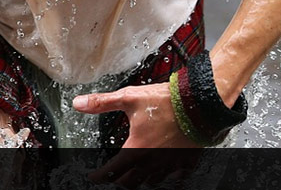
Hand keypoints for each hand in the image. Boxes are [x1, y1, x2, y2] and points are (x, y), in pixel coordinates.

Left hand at [72, 82, 200, 186]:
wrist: (201, 102)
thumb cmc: (168, 100)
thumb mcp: (130, 97)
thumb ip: (103, 103)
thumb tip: (79, 103)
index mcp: (136, 149)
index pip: (111, 172)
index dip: (99, 176)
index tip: (94, 176)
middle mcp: (152, 162)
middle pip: (130, 183)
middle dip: (119, 180)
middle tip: (113, 175)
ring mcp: (170, 165)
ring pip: (151, 182)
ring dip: (141, 179)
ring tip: (136, 174)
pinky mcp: (186, 162)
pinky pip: (175, 179)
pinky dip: (167, 178)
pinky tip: (165, 173)